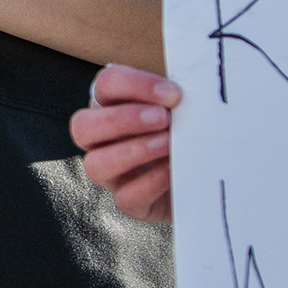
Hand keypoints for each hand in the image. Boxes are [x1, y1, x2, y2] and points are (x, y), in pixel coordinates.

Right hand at [71, 64, 180, 220]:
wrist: (204, 174)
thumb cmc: (187, 132)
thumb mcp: (180, 108)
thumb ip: (176, 96)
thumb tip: (190, 88)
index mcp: (111, 105)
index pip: (105, 84)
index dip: (135, 85)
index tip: (172, 93)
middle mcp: (102, 140)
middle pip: (83, 126)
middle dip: (122, 119)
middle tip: (163, 117)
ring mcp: (112, 174)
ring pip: (95, 165)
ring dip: (133, 151)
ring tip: (168, 143)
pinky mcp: (131, 202)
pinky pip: (127, 196)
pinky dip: (151, 182)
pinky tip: (173, 170)